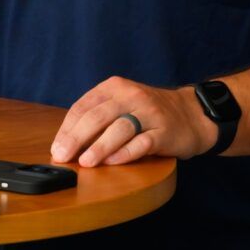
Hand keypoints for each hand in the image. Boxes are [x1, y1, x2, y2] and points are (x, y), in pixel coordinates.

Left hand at [50, 76, 217, 167]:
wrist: (192, 114)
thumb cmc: (148, 114)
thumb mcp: (122, 105)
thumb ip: (97, 117)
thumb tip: (66, 143)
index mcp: (115, 87)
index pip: (84, 106)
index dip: (67, 129)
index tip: (57, 147)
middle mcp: (132, 96)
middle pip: (98, 116)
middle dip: (77, 138)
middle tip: (63, 156)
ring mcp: (150, 113)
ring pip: (120, 128)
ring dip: (100, 146)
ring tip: (86, 162)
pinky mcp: (165, 131)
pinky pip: (143, 142)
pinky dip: (126, 152)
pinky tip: (113, 162)